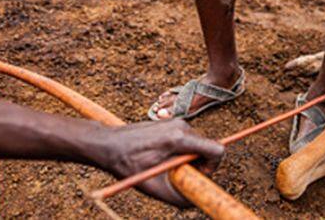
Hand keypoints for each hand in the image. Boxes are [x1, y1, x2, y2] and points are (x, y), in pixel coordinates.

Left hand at [93, 119, 223, 207]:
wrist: (108, 144)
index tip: (197, 176)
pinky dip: (181, 151)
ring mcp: (177, 122)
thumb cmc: (127, 164)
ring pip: (197, 144)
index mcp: (180, 139)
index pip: (216, 149)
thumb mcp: (152, 186)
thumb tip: (193, 203)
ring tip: (165, 166)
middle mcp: (182, 126)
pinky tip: (161, 157)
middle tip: (177, 175)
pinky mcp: (171, 122)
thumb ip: (176, 197)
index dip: (212, 167)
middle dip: (198, 165)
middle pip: (207, 148)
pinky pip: (187, 139)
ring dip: (188, 159)